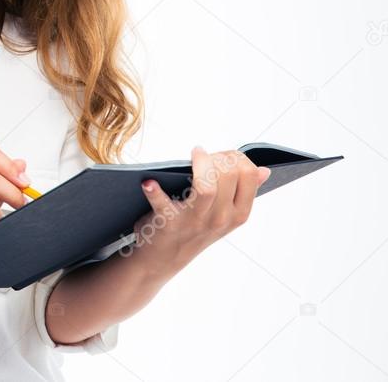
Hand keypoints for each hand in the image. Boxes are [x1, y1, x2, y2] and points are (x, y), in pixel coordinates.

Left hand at [131, 146, 271, 275]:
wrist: (164, 258)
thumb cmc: (194, 228)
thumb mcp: (225, 215)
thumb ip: (243, 192)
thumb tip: (264, 171)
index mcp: (238, 214)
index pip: (249, 175)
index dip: (236, 157)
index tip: (223, 154)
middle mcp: (220, 218)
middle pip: (228, 174)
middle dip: (217, 156)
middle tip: (204, 155)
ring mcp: (194, 222)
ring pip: (207, 187)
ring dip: (200, 164)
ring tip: (194, 155)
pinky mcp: (168, 222)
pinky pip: (162, 204)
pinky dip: (154, 192)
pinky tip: (149, 182)